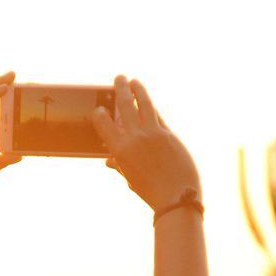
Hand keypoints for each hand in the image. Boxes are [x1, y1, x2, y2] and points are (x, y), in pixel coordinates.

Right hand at [92, 76, 200, 212]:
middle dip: (121, 88)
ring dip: (138, 90)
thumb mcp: (131, 179)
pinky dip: (152, 109)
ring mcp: (154, 133)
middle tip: (119, 78)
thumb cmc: (151, 192)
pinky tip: (149, 103)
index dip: (100, 114)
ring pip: (144, 103)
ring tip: (135, 81)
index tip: (99, 109)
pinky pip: (158, 116)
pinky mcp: (169, 133)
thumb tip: (108, 160)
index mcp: (121, 150)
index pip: (104, 124)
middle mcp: (136, 137)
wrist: (175, 198)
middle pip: (125, 105)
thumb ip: (119, 165)